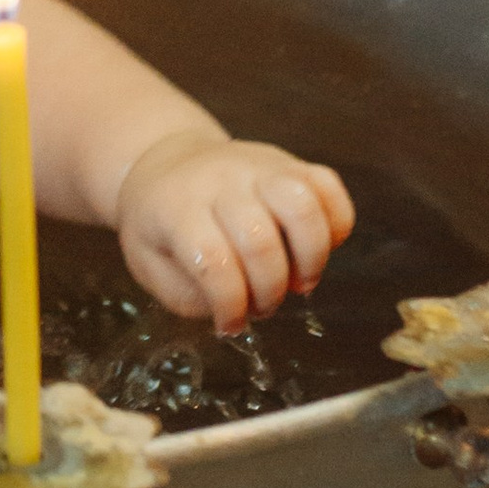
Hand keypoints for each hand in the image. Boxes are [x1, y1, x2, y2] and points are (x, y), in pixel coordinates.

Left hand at [115, 130, 353, 332]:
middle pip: (260, 240)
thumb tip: (243, 307)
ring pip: (302, 203)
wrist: (167, 164)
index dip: (229, 306)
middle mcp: (221, 179)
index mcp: (178, 206)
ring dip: (310, 258)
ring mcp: (258, 165)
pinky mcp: (290, 162)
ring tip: (298, 280)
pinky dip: (335, 225)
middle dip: (268, 291)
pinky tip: (315, 248)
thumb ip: (195, 294)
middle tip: (262, 304)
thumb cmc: (160, 224)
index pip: (212, 261)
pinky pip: (328, 185)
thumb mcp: (153, 267)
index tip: (229, 325)